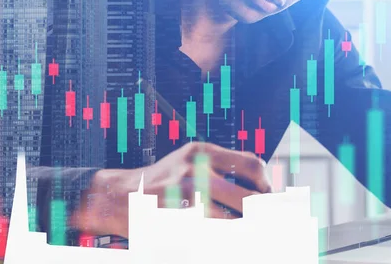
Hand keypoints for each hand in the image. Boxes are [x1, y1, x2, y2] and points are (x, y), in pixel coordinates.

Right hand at [72, 142, 271, 237]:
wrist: (120, 195)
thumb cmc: (163, 179)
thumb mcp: (190, 161)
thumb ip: (221, 167)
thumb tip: (259, 188)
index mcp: (203, 152)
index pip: (251, 165)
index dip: (266, 184)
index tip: (270, 198)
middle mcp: (196, 169)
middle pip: (246, 196)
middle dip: (261, 214)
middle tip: (268, 222)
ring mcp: (185, 195)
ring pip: (231, 220)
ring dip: (243, 230)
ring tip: (250, 233)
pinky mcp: (176, 218)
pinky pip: (212, 233)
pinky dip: (224, 238)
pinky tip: (227, 238)